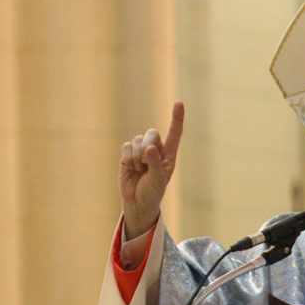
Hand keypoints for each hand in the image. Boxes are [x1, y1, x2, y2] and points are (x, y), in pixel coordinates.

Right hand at [119, 102, 184, 238]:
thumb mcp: (158, 180)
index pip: (174, 133)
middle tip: (145, 163)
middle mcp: (156, 149)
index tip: (178, 102)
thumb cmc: (152, 192)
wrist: (137, 202)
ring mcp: (141, 150)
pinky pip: (126, 146)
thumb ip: (155, 163)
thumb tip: (148, 148)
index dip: (177, 118)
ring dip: (136, 157)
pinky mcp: (127, 154)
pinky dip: (128, 158)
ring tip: (139, 170)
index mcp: (168, 154)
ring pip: (137, 140)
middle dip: (146, 146)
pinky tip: (130, 168)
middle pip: (151, 133)